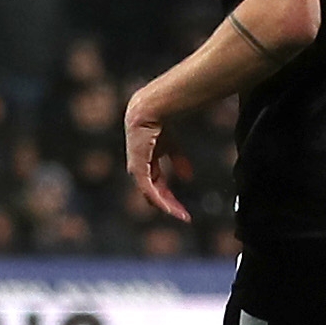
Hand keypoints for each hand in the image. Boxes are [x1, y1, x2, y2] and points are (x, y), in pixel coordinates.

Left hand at [125, 83, 190, 221]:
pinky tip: (168, 206)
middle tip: (183, 216)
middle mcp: (140, 166)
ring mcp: (137, 167)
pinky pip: (148, 188)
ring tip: (179, 214)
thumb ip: (178, 161)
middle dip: (169, 204)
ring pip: (150, 193)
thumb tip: (188, 178)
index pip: (156, 184)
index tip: (181, 208)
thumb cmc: (160, 122)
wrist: (151, 108)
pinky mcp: (138, 166)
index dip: (168, 197)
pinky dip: (158, 197)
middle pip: (153, 192)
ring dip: (165, 205)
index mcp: (146, 161)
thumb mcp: (172, 145)